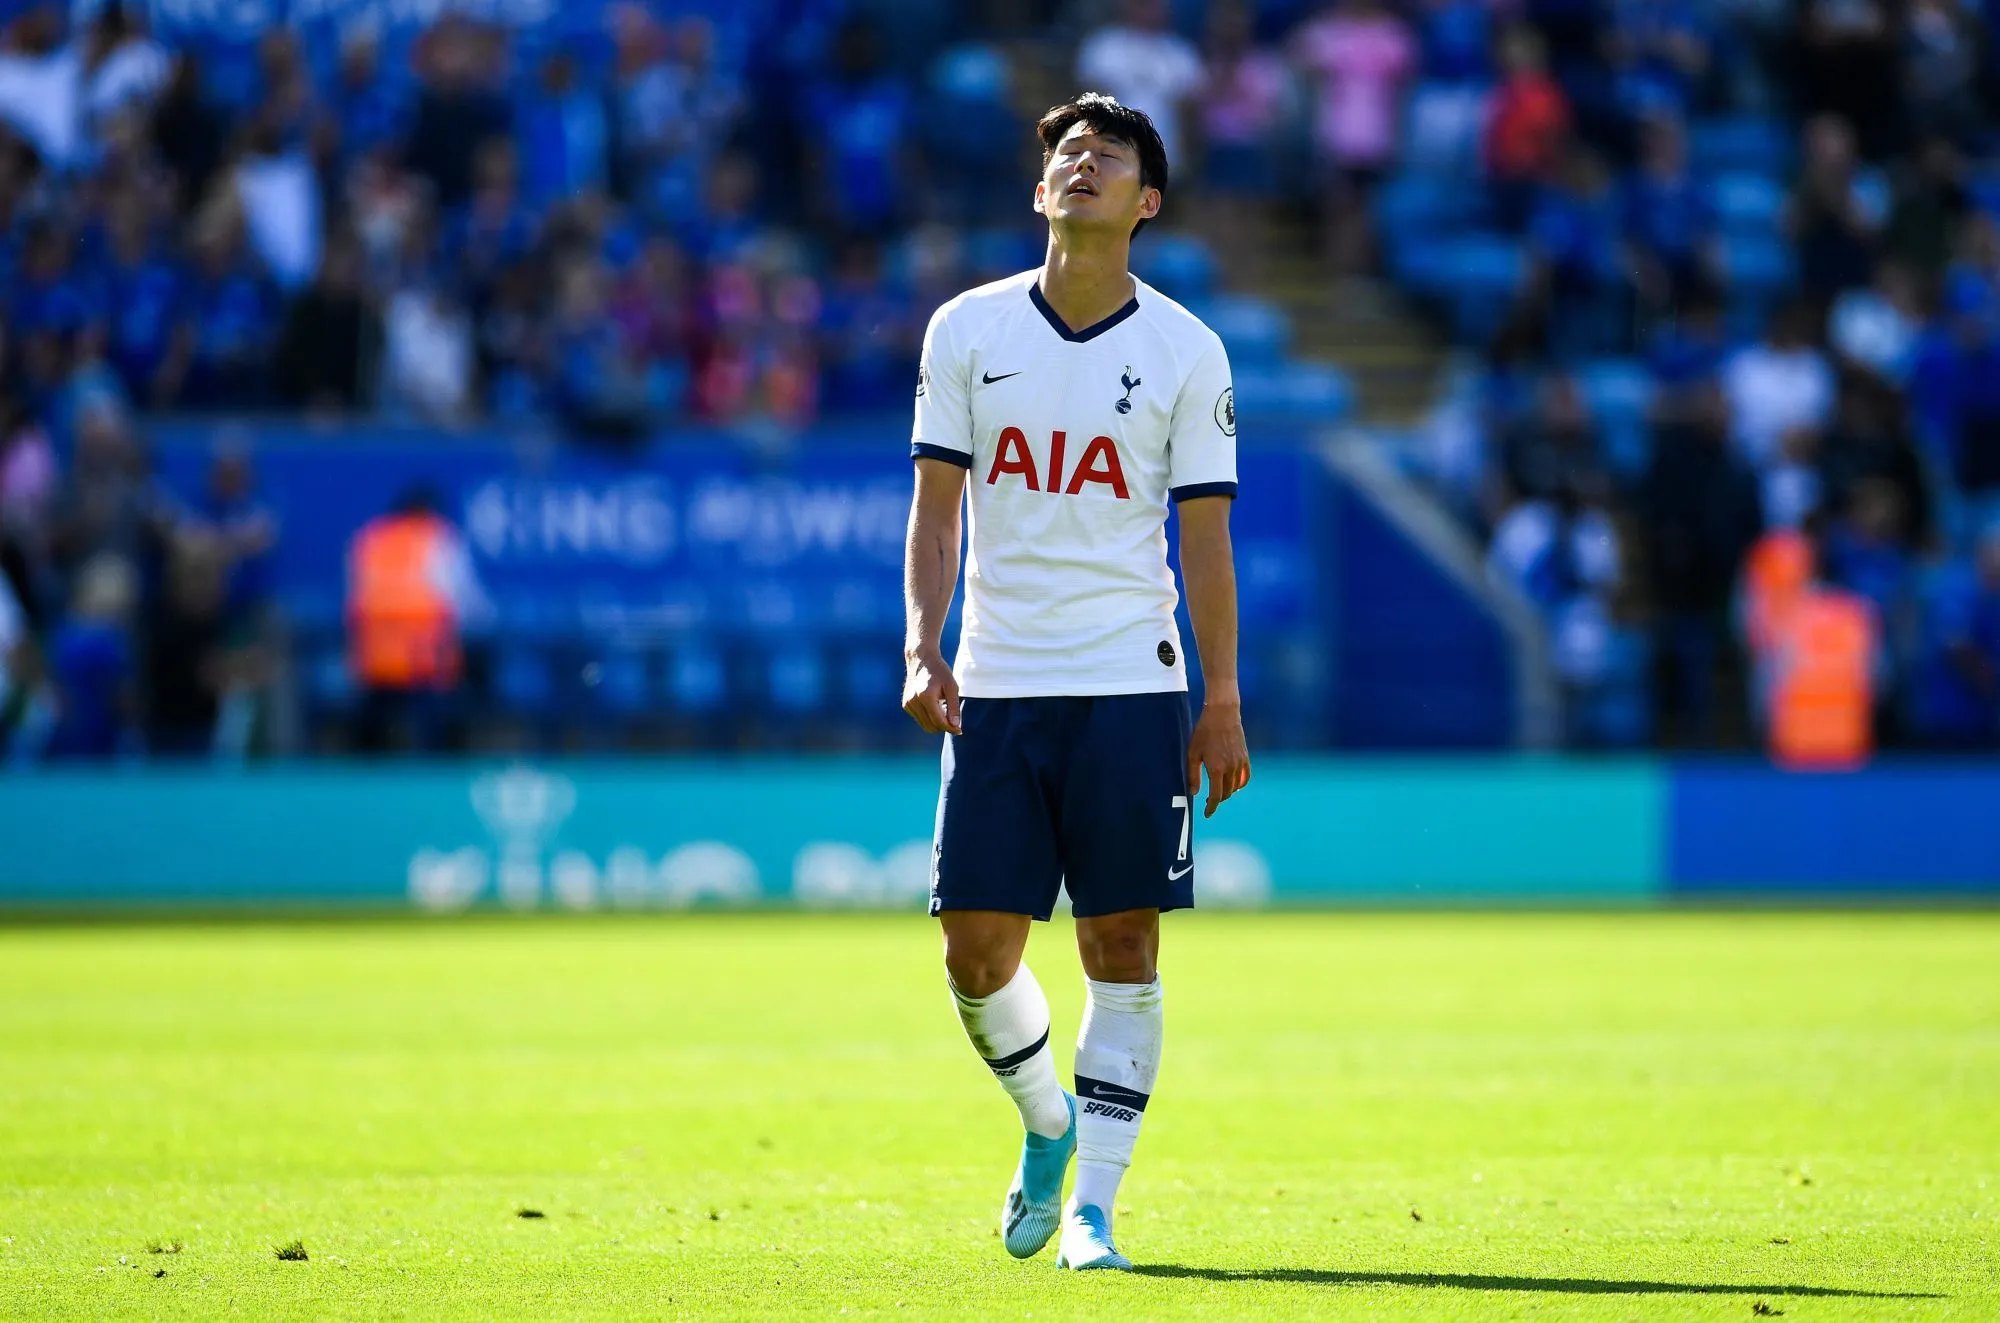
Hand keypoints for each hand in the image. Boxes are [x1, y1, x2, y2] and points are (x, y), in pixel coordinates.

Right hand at [902, 648, 961, 734]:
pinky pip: (920, 719)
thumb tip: (955, 726)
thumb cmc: (939, 672)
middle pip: (931, 726)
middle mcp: (914, 701)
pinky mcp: (906, 705)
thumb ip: (954, 707)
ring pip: (925, 725)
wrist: (921, 660)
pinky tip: (936, 708)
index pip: (939, 721)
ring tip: (945, 712)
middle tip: (955, 723)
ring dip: (937, 724)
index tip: (960, 730)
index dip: (950, 728)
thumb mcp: (952, 686)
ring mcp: (908, 704)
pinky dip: (929, 718)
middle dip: (944, 727)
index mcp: (926, 696)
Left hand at [1187, 700, 1249, 817]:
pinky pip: (1245, 777)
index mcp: (1216, 769)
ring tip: (1218, 790)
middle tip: (1208, 800)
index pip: (1216, 796)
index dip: (1211, 807)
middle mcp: (1230, 769)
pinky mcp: (1245, 757)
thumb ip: (1193, 774)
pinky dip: (1239, 784)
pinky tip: (1233, 785)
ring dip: (1227, 792)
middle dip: (1217, 800)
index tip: (1207, 814)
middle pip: (1226, 793)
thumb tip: (1194, 793)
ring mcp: (1239, 763)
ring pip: (1235, 787)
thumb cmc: (1204, 732)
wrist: (1223, 714)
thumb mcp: (1193, 752)